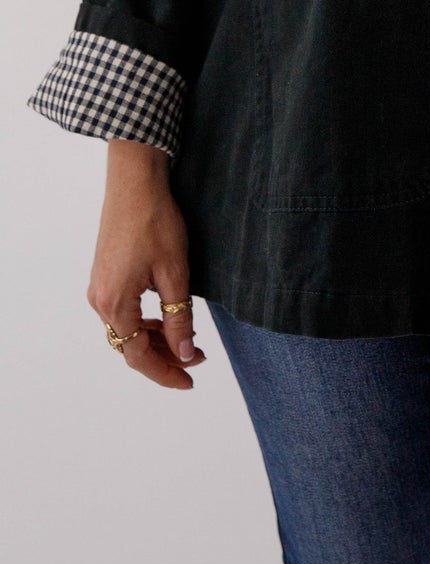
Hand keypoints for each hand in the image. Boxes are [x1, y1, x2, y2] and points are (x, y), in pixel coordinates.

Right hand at [87, 145, 207, 389]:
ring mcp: (99, 288)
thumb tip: (184, 355)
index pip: (138, 356)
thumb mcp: (175, 273)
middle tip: (196, 359)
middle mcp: (100, 301)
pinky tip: (166, 318)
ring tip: (186, 341)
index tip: (190, 381)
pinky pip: (123, 312)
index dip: (165, 373)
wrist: (134, 182)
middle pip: (130, 346)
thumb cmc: (155, 222)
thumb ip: (180, 319)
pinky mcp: (105, 276)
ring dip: (154, 340)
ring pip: (126, 330)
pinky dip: (144, 322)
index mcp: (114, 305)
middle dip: (163, 357)